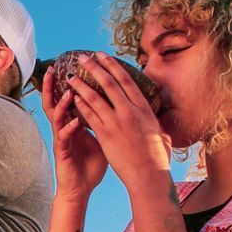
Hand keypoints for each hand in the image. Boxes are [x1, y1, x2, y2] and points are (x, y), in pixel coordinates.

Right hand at [41, 66, 107, 199]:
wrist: (80, 189)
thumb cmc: (90, 165)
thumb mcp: (102, 139)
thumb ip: (106, 123)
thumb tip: (121, 109)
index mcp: (74, 123)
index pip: (71, 99)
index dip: (71, 83)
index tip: (74, 67)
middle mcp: (65, 128)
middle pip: (56, 102)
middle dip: (53, 86)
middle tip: (53, 69)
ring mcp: (62, 139)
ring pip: (57, 116)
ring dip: (63, 103)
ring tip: (70, 90)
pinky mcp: (62, 152)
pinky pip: (63, 137)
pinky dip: (69, 127)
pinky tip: (75, 120)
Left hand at [68, 53, 172, 195]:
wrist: (148, 175)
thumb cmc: (157, 157)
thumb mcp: (160, 133)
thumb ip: (154, 121)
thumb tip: (155, 117)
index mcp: (144, 108)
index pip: (126, 80)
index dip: (113, 66)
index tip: (103, 56)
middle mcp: (130, 111)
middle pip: (109, 83)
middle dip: (94, 68)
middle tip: (83, 58)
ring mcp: (116, 122)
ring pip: (95, 97)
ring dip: (81, 85)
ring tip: (71, 76)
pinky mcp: (105, 134)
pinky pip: (90, 115)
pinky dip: (81, 104)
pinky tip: (73, 98)